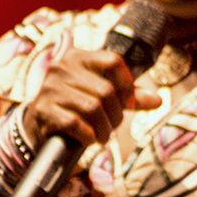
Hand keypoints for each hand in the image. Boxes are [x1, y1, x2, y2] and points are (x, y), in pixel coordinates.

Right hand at [24, 47, 160, 151]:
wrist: (39, 125)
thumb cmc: (75, 107)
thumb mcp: (101, 97)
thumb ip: (128, 97)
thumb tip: (157, 100)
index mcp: (78, 57)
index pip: (113, 61)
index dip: (127, 84)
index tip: (127, 102)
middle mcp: (62, 67)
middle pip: (106, 90)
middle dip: (115, 115)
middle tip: (112, 127)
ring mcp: (50, 88)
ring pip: (92, 107)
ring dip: (104, 129)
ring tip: (102, 136)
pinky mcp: (43, 110)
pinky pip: (74, 123)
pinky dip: (87, 135)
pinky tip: (89, 139)